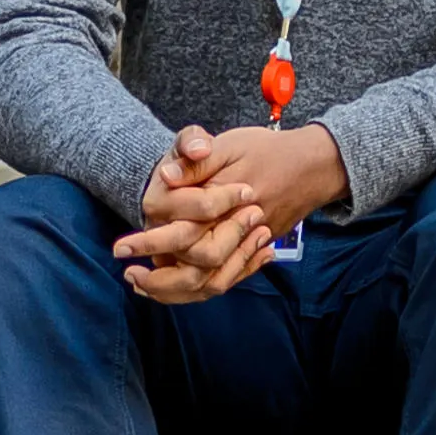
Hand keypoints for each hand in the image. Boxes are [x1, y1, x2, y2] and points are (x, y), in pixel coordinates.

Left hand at [110, 121, 342, 305]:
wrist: (313, 166)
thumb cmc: (266, 150)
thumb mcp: (227, 144)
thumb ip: (194, 158)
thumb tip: (165, 175)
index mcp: (222, 199)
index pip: (180, 229)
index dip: (148, 242)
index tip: (121, 249)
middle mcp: (235, 227)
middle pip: (193, 264)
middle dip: (158, 276)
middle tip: (129, 273)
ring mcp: (248, 244)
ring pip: (211, 282)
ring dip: (174, 289)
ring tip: (144, 286)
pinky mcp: (255, 252)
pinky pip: (226, 281)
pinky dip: (199, 290)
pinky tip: (172, 289)